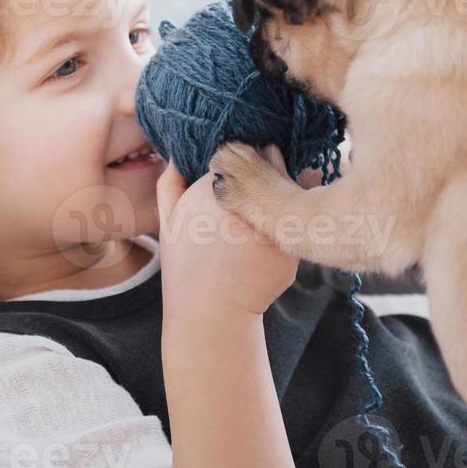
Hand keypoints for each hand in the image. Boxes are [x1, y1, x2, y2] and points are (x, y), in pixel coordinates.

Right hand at [156, 158, 298, 324]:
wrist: (210, 313)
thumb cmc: (186, 266)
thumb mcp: (167, 223)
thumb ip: (169, 184)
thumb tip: (178, 155)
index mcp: (209, 192)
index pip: (237, 154)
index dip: (241, 163)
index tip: (240, 176)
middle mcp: (240, 205)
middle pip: (268, 165)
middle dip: (267, 172)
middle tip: (260, 191)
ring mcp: (266, 226)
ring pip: (289, 190)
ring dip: (286, 192)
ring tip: (266, 213)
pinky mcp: (288, 248)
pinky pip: (298, 222)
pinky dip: (292, 224)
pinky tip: (272, 240)